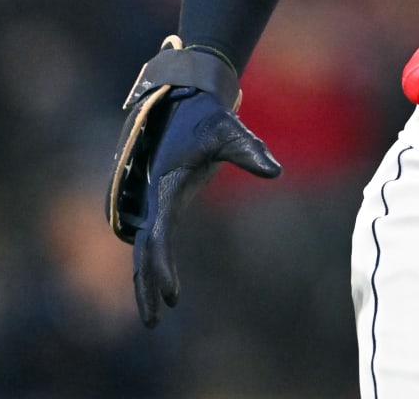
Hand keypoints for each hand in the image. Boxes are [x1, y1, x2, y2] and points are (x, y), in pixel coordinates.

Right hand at [125, 89, 279, 326]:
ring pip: (143, 248)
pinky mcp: (160, 200)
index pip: (158, 234)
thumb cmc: (206, 117)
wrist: (183, 99)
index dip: (161, 265)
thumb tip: (275, 171)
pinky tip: (160, 287)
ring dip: (146, 280)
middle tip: (155, 320)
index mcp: (164, 186)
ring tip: (156, 316)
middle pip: (144, 250)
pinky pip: (150, 239)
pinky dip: (151, 264)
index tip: (171, 294)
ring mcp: (153, 200)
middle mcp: (153, 197)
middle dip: (147, 285)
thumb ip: (249, 150)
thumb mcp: (229, 130)